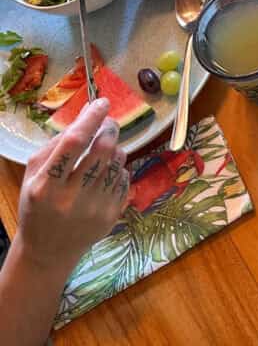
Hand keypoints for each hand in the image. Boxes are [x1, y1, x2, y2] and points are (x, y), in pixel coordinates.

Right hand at [15, 98, 129, 271]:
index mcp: (46, 186)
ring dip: (114, 148)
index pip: (74, 143)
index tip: (102, 102)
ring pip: (118, 161)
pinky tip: (104, 174)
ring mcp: (95, 208)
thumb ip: (58, 143)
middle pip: (103, 149)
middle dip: (109, 128)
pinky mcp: (112, 215)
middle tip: (107, 123)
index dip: (90, 118)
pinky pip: (124, 177)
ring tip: (103, 151)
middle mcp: (71, 198)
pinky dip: (118, 168)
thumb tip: (88, 112)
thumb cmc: (38, 205)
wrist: (48, 251)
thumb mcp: (35, 174)